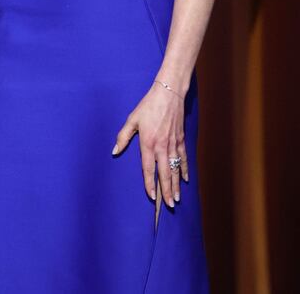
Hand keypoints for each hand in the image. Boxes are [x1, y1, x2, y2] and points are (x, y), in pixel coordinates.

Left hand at [112, 81, 188, 208]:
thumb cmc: (148, 106)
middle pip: (165, 173)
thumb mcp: (132, 120)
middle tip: (169, 205)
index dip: (150, 184)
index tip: (152, 197)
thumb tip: (114, 151)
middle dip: (167, 191)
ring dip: (176, 185)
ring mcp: (174, 144)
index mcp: (148, 143)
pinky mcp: (181, 140)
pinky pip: (183, 159)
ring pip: (175, 169)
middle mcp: (162, 147)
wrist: (169, 94)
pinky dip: (184, 170)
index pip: (149, 169)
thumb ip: (123, 137)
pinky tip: (185, 180)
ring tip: (177, 198)